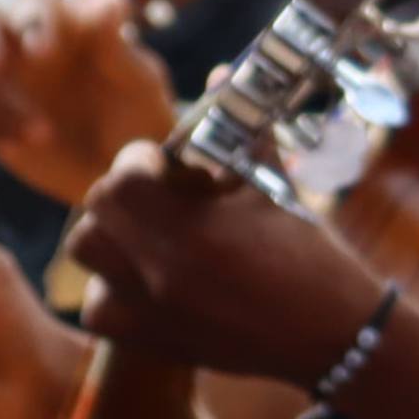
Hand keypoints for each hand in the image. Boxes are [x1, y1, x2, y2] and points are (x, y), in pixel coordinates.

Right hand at [0, 0, 183, 205]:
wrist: (121, 165)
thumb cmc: (136, 111)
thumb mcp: (136, 81)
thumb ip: (116, 46)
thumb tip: (111, 1)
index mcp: (62, 24)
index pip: (35, 1)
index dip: (32, 18)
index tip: (42, 50)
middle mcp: (20, 44)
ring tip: (44, 133)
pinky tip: (13, 148)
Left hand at [67, 139, 386, 388]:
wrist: (330, 334)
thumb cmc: (311, 255)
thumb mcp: (275, 187)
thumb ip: (241, 132)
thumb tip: (221, 75)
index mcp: (194, 235)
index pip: (119, 185)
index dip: (136, 162)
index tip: (164, 161)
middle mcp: (161, 277)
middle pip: (94, 218)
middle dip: (122, 195)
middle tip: (158, 192)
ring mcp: (149, 315)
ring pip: (87, 259)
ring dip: (110, 234)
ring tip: (151, 230)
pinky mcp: (150, 342)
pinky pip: (96, 307)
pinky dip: (113, 285)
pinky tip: (151, 275)